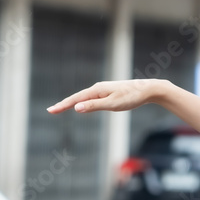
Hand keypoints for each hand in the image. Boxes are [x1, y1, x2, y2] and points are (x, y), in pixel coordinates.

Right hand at [47, 79, 167, 114]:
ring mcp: (103, 90)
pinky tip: (82, 105)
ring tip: (61, 108)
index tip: (51, 111)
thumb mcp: (112, 104)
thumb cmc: (131, 97)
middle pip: (77, 97)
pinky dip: (83, 101)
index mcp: (97, 90)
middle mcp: (98, 88)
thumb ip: (94, 106)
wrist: (148, 89)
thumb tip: (76, 107)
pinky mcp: (109, 92)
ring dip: (72, 102)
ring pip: (84, 97)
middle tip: (51, 111)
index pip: (76, 99)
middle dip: (64, 104)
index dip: (63, 106)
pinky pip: (92, 97)